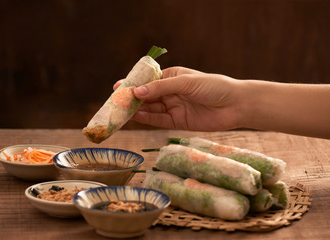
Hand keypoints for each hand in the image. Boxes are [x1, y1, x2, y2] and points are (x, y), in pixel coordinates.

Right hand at [114, 66, 241, 130]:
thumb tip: (137, 92)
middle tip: (115, 102)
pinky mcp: (177, 121)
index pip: (148, 80)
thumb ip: (161, 88)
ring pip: (149, 108)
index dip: (133, 84)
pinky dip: (146, 119)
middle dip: (131, 99)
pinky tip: (135, 117)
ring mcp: (173, 107)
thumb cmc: (214, 87)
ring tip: (120, 111)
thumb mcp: (186, 83)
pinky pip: (158, 120)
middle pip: (146, 96)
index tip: (117, 87)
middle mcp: (170, 92)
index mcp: (172, 77)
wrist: (235, 106)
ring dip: (136, 110)